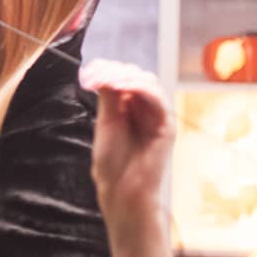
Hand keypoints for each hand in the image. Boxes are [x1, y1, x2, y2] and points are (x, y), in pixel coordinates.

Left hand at [80, 60, 173, 220]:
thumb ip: (109, 98)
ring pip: (149, 83)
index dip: (108, 69)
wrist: (121, 187)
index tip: (89, 70)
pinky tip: (124, 87)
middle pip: (137, 76)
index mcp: (129, 106)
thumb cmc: (111, 159)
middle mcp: (145, 107)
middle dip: (115, 71)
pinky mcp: (167, 126)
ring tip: (108, 80)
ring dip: (127, 77)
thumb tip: (105, 72)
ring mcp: (157, 115)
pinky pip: (158, 99)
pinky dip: (141, 88)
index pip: (124, 77)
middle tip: (95, 75)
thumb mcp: (106, 123)